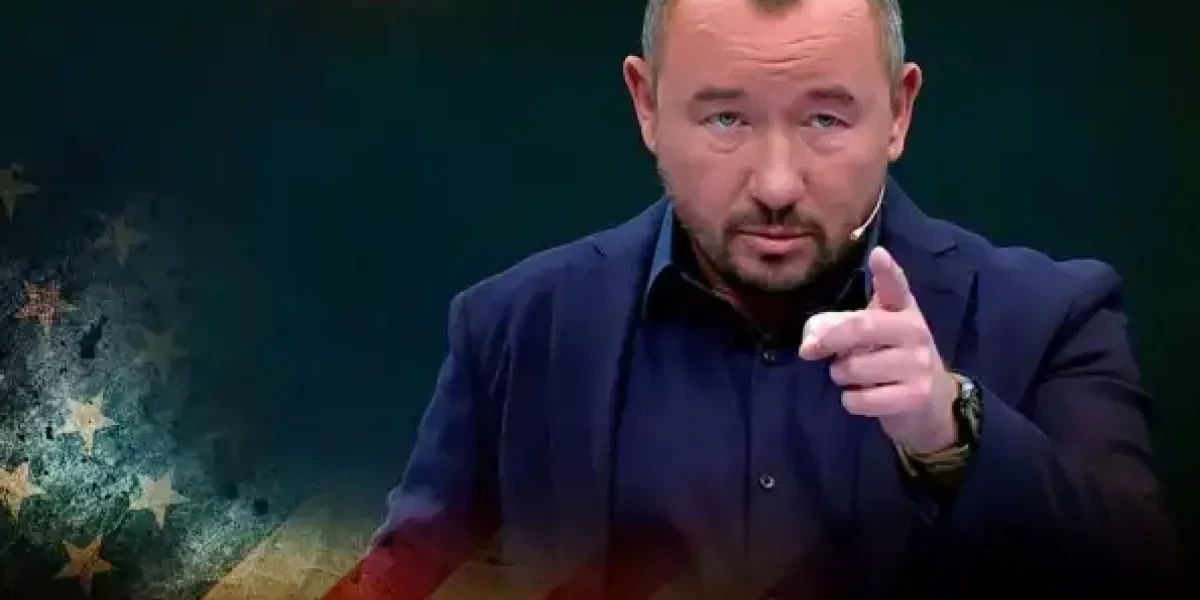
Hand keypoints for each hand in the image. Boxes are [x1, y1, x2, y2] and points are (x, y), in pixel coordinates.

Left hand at [798, 247, 958, 453]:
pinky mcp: (915, 396)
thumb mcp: (872, 332)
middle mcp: (915, 331)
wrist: (930, 401)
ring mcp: (919, 364)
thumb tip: (809, 344)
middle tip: (810, 350)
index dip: (886, 271)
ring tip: (855, 374)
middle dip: (828, 340)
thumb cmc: (889, 356)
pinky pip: (860, 399)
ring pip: (853, 367)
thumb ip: (838, 326)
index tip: (877, 255)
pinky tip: (866, 396)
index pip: (896, 286)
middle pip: (860, 328)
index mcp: (902, 308)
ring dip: (840, 375)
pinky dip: (852, 401)